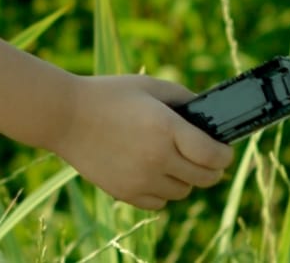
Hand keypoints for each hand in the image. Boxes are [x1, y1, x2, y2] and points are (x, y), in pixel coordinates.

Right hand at [48, 75, 235, 210]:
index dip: (225, 154)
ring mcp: (141, 179)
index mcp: (168, 128)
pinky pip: (159, 203)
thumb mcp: (149, 85)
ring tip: (171, 162)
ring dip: (184, 179)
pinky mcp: (125, 193)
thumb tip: (207, 116)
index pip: (216, 156)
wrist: (64, 116)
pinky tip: (151, 172)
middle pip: (206, 179)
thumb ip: (183, 97)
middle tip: (203, 157)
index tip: (223, 149)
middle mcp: (158, 158)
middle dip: (210, 168)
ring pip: (183, 192)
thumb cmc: (108, 95)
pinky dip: (161, 191)